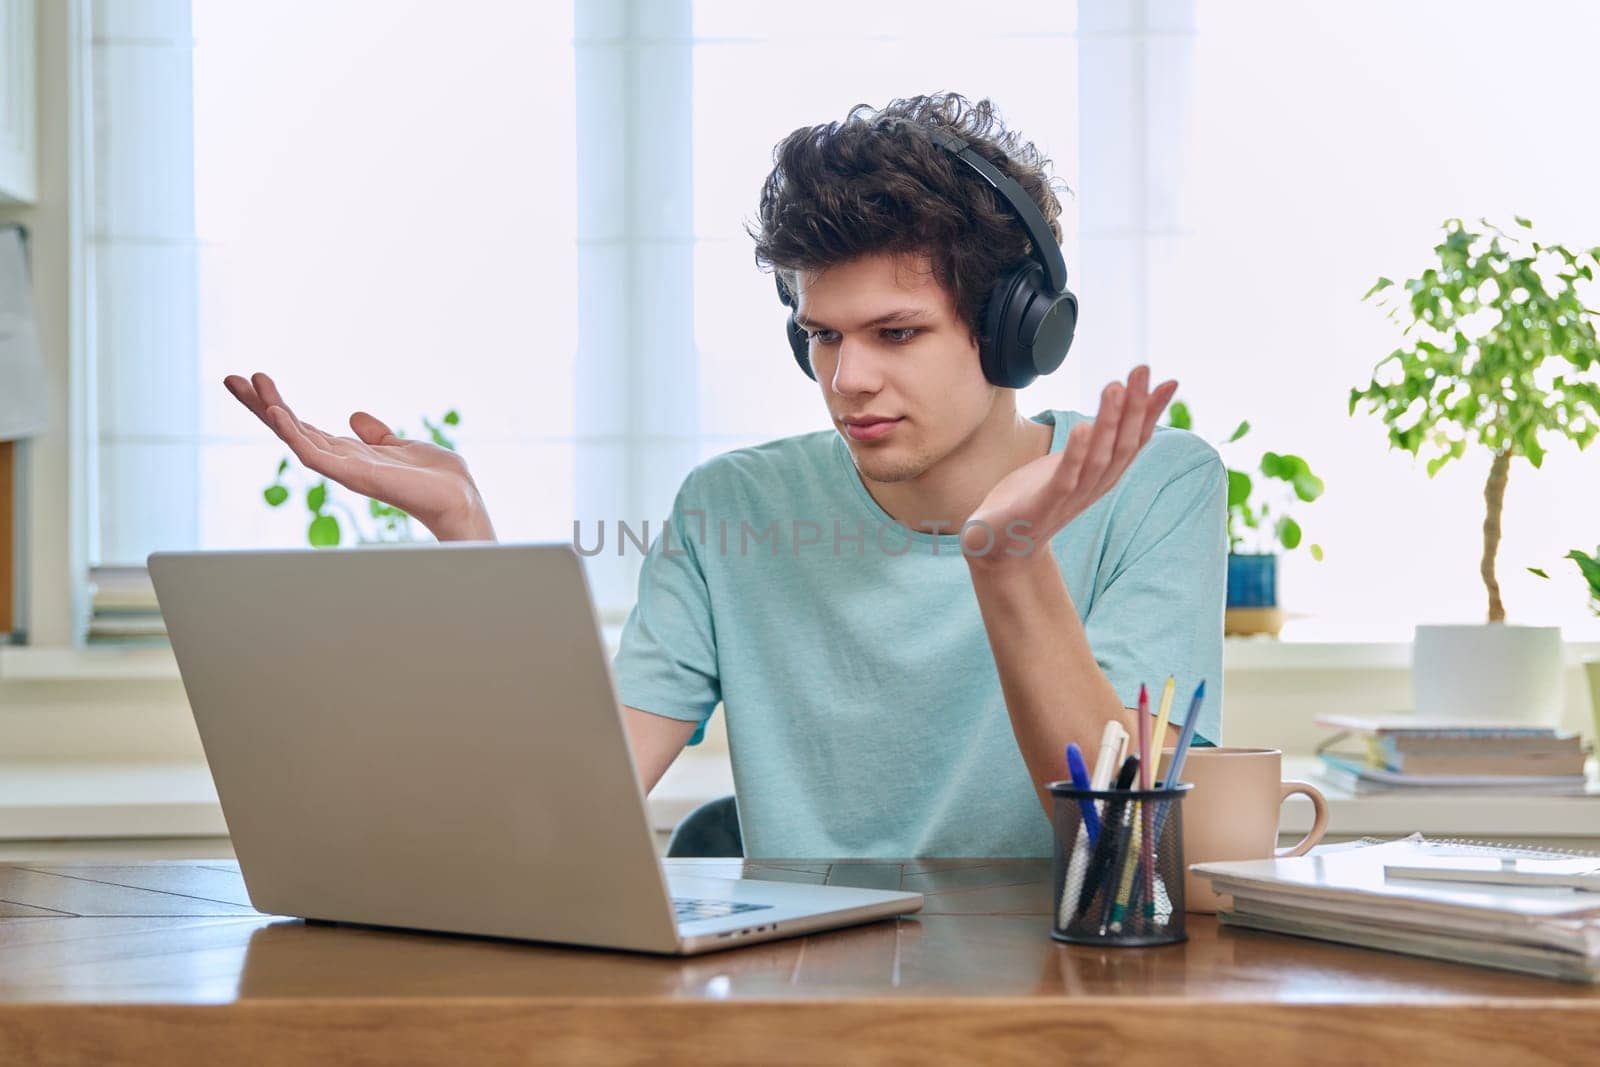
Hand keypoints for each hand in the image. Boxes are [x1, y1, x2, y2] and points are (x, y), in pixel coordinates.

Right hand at [223, 371, 495, 541]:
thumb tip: (355, 416)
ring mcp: (343, 469)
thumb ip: (375, 434)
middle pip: (289, 429)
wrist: (458, 497)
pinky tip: (277, 411)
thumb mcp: (400, 444)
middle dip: (259, 404)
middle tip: (229, 378)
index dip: (276, 404)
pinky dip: (293, 434)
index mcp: (348, 453)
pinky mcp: (353, 475)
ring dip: (270, 410)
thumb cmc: (435, 478)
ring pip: (294, 437)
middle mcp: (340, 461)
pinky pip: (314, 455)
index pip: (302, 426)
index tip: (254, 379)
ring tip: (247, 384)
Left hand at [965, 365, 1176, 562]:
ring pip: (1099, 457)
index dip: (1152, 413)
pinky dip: (1076, 453)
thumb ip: (1092, 439)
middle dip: (1135, 407)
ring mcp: (1071, 497)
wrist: (1000, 545)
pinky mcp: (1044, 505)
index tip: (1169, 382)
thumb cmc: (1034, 498)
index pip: (1135, 441)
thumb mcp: (1070, 462)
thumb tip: (1111, 410)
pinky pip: (1066, 477)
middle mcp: (1094, 487)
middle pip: (1124, 445)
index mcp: (1102, 475)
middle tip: (1141, 371)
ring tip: (1114, 387)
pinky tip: (1082, 426)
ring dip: (1109, 422)